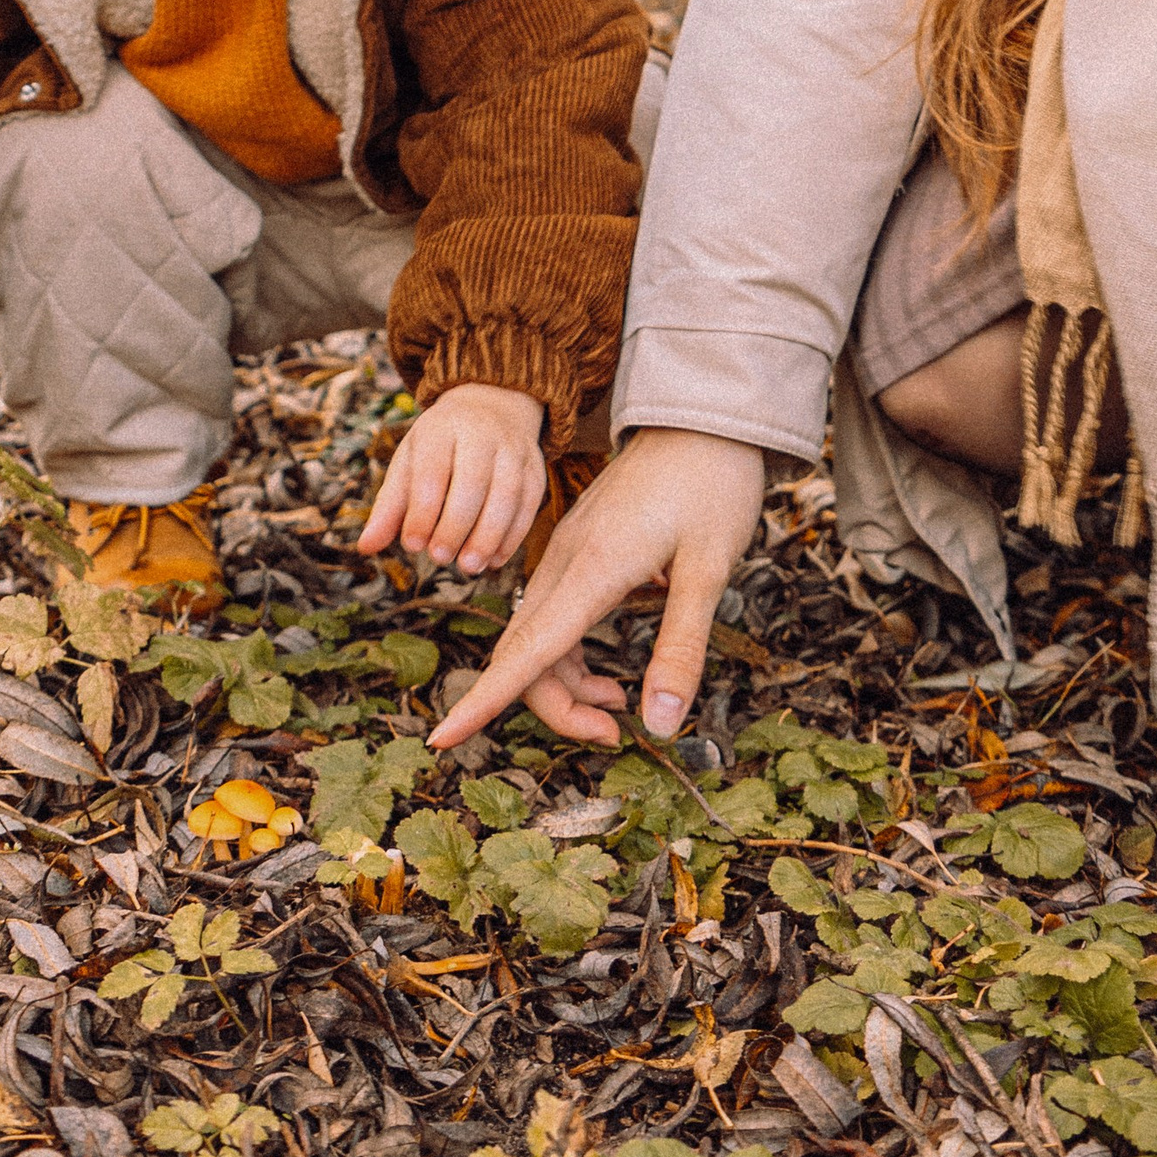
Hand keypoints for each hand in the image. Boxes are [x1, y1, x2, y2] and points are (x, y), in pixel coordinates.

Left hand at [358, 383, 547, 575]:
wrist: (492, 404)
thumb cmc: (441, 444)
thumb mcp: (410, 461)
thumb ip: (390, 506)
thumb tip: (365, 547)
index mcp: (441, 428)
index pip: (433, 471)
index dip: (423, 511)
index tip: (411, 545)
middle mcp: (481, 433)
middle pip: (472, 482)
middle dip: (455, 525)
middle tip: (439, 558)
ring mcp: (513, 448)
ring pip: (507, 494)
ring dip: (488, 535)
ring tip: (469, 566)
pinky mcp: (535, 466)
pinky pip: (529, 503)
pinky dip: (514, 536)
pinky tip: (495, 560)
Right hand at [426, 428, 767, 754]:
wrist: (703, 416)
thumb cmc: (712, 485)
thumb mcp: (710, 568)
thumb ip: (680, 646)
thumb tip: (658, 723)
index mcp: (592, 567)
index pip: (527, 652)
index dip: (484, 702)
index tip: (443, 741)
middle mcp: (565, 560)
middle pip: (526, 654)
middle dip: (554, 708)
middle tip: (612, 734)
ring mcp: (567, 553)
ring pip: (538, 639)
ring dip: (565, 686)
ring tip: (618, 708)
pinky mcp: (579, 550)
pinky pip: (554, 617)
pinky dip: (571, 658)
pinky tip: (611, 674)